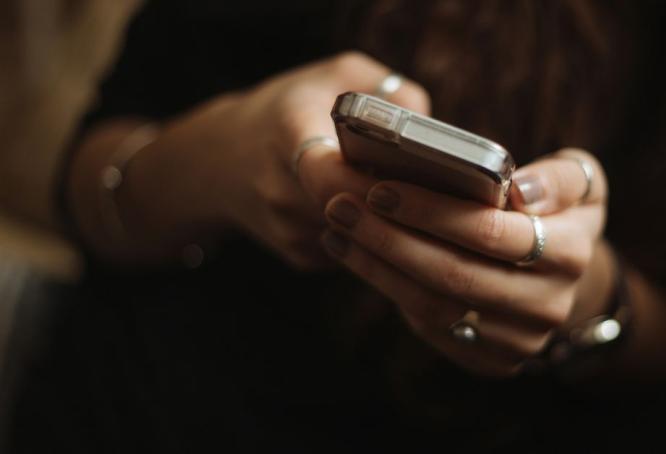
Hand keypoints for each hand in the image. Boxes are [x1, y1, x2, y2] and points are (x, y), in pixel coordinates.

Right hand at [107, 52, 428, 267]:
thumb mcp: (335, 75)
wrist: (220, 161)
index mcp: (287, 134)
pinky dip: (377, 237)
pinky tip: (389, 216)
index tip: (415, 177)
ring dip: (395, 225)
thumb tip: (432, 127)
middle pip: (356, 212)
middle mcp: (282, 190)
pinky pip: (355, 251)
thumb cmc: (289, 109)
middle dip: (400, 206)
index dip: (376, 182)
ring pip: (362, 238)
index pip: (331, 173)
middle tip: (444, 196)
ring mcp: (290, 231)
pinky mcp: (301, 257)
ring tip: (427, 204)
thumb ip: (387, 90)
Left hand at [320, 148, 609, 375]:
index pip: (491, 233)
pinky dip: (387, 289)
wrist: (561, 277)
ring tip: (338, 229)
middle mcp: (549, 305)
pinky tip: (356, 256)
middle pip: (454, 275)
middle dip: (389, 239)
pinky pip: (430, 328)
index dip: (431, 212)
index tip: (380, 189)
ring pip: (434, 307)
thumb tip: (520, 191)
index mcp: (571, 253)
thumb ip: (560, 178)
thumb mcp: (579, 182)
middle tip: (341, 206)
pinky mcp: (491, 361)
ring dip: (377, 266)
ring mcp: (519, 341)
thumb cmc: (557, 212)